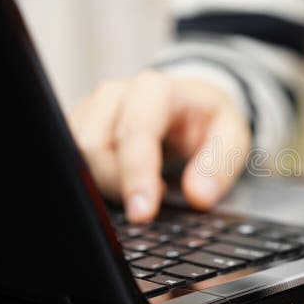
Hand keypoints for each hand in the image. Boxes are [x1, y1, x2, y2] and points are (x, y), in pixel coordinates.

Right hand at [68, 70, 250, 222]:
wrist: (192, 101)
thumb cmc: (209, 118)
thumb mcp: (233, 137)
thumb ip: (220, 164)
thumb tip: (198, 196)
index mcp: (156, 89)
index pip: (135, 133)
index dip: (135, 176)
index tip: (143, 213)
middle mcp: (117, 93)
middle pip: (94, 146)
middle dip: (118, 185)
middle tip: (150, 204)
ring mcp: (93, 107)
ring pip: (77, 154)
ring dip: (105, 183)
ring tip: (142, 189)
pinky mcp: (80, 124)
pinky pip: (71, 158)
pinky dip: (93, 179)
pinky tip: (123, 184)